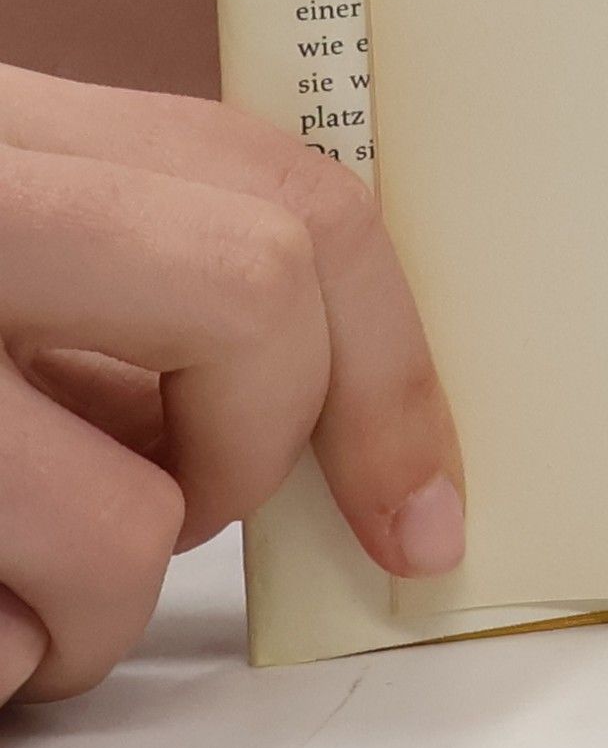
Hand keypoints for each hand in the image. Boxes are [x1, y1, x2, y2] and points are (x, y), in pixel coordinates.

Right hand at [0, 62, 463, 706]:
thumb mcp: (9, 259)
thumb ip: (124, 290)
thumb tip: (318, 419)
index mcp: (6, 134)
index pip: (281, 194)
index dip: (389, 359)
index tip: (425, 505)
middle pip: (256, 293)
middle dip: (259, 455)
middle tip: (183, 515)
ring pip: (127, 521)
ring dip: (96, 612)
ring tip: (16, 593)